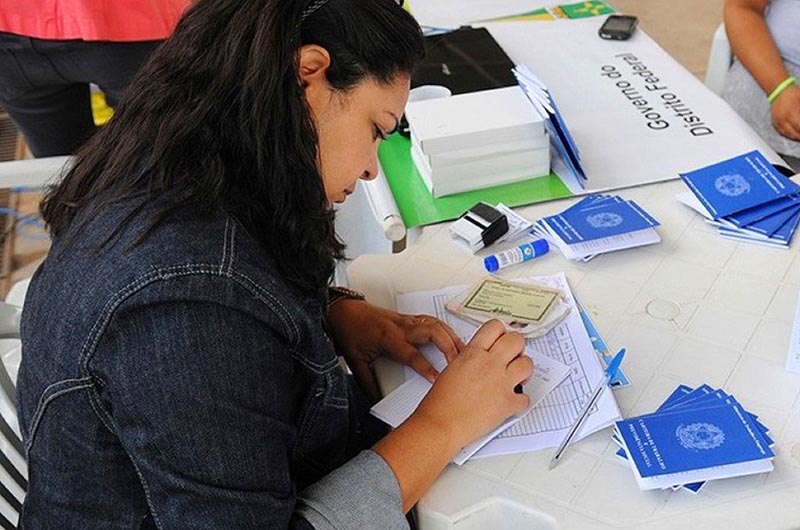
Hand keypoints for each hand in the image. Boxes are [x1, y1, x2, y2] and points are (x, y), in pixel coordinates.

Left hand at [326, 299, 464, 400]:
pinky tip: (452, 338)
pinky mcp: (408, 318)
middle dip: (448, 347)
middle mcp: (400, 327)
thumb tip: (376, 401)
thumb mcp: (355, 361)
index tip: (437, 380)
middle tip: (459, 363)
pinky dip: (445, 329)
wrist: (343, 311)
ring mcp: (406, 320)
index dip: (426, 367)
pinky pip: (431, 320)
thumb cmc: (350, 331)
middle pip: (432, 333)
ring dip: (451, 336)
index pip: (411, 354)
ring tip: (463, 351)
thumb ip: (367, 383)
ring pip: (435, 324)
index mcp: (387, 338)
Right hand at [412, 320, 532, 451]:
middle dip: (517, 347)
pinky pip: (526, 398)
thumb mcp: (452, 368)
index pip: (495, 326)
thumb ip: (471, 359)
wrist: (440, 424)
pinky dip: (520, 401)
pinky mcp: (508, 404)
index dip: (501, 332)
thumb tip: (483, 358)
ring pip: (528, 364)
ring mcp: (501, 383)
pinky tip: (511, 402)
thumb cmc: (440, 402)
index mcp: (473, 353)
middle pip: (516, 340)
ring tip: (515, 378)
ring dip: (523, 370)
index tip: (501, 340)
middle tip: (512, 356)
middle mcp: (490, 364)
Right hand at [771, 83, 799, 140]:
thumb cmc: (793, 94)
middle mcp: (783, 119)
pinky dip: (788, 135)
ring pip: (787, 135)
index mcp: (791, 113)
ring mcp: (778, 121)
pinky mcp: (774, 122)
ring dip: (795, 137)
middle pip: (794, 134)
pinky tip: (793, 134)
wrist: (779, 90)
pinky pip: (781, 132)